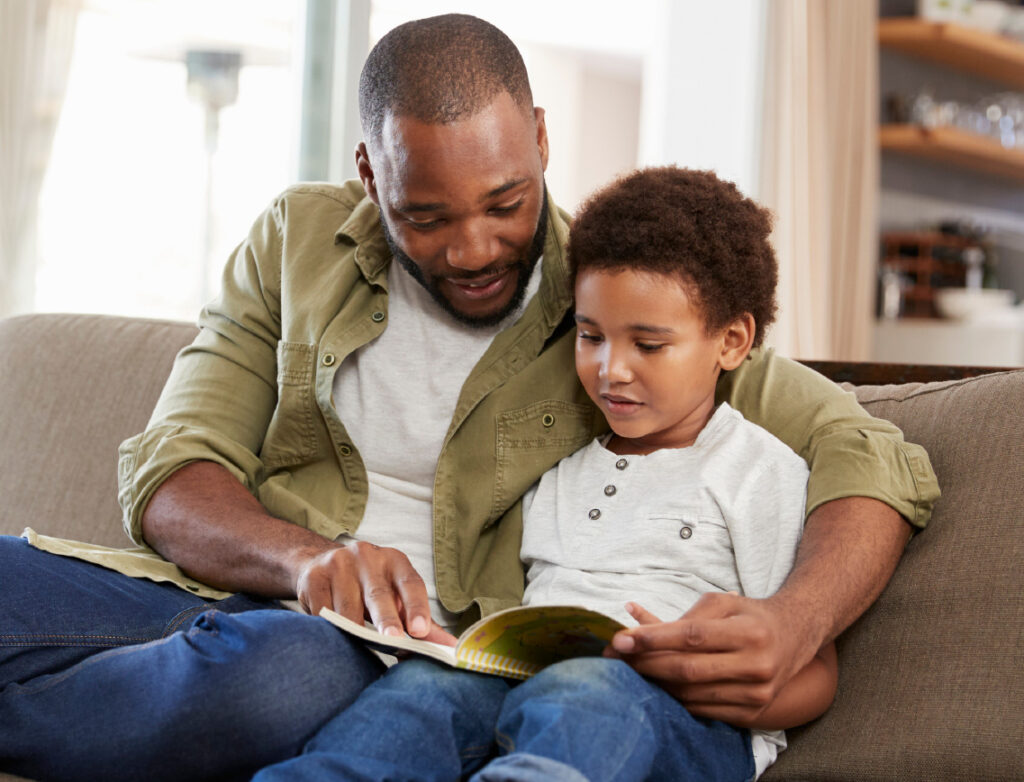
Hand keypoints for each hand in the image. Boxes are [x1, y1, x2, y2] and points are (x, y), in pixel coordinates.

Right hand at [294, 541, 447, 641]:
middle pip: (379, 594)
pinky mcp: (313, 577)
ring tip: (360, 648)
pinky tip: (333, 636)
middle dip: (386, 620)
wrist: (322, 563)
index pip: (411, 584)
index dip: (417, 607)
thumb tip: (450, 648)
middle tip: (394, 641)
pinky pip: (322, 612)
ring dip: (354, 632)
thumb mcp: (396, 595)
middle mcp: (367, 557)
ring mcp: (338, 564)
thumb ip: (421, 621)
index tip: (421, 630)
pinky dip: (329, 629)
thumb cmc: (370, 585)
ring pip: (347, 608)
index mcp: (395, 561)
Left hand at [605, 593, 815, 724]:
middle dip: (645, 663)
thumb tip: (637, 623)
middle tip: (616, 656)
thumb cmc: (750, 615)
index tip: (621, 638)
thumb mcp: (723, 603)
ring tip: (629, 669)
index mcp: (749, 632)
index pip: (692, 637)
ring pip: (691, 694)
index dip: (653, 638)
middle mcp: (756, 665)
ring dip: (654, 683)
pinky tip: (657, 684)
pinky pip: (702, 710)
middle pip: (687, 670)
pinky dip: (675, 698)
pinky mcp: (752, 712)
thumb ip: (686, 616)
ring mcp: (756, 693)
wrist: (795, 638)